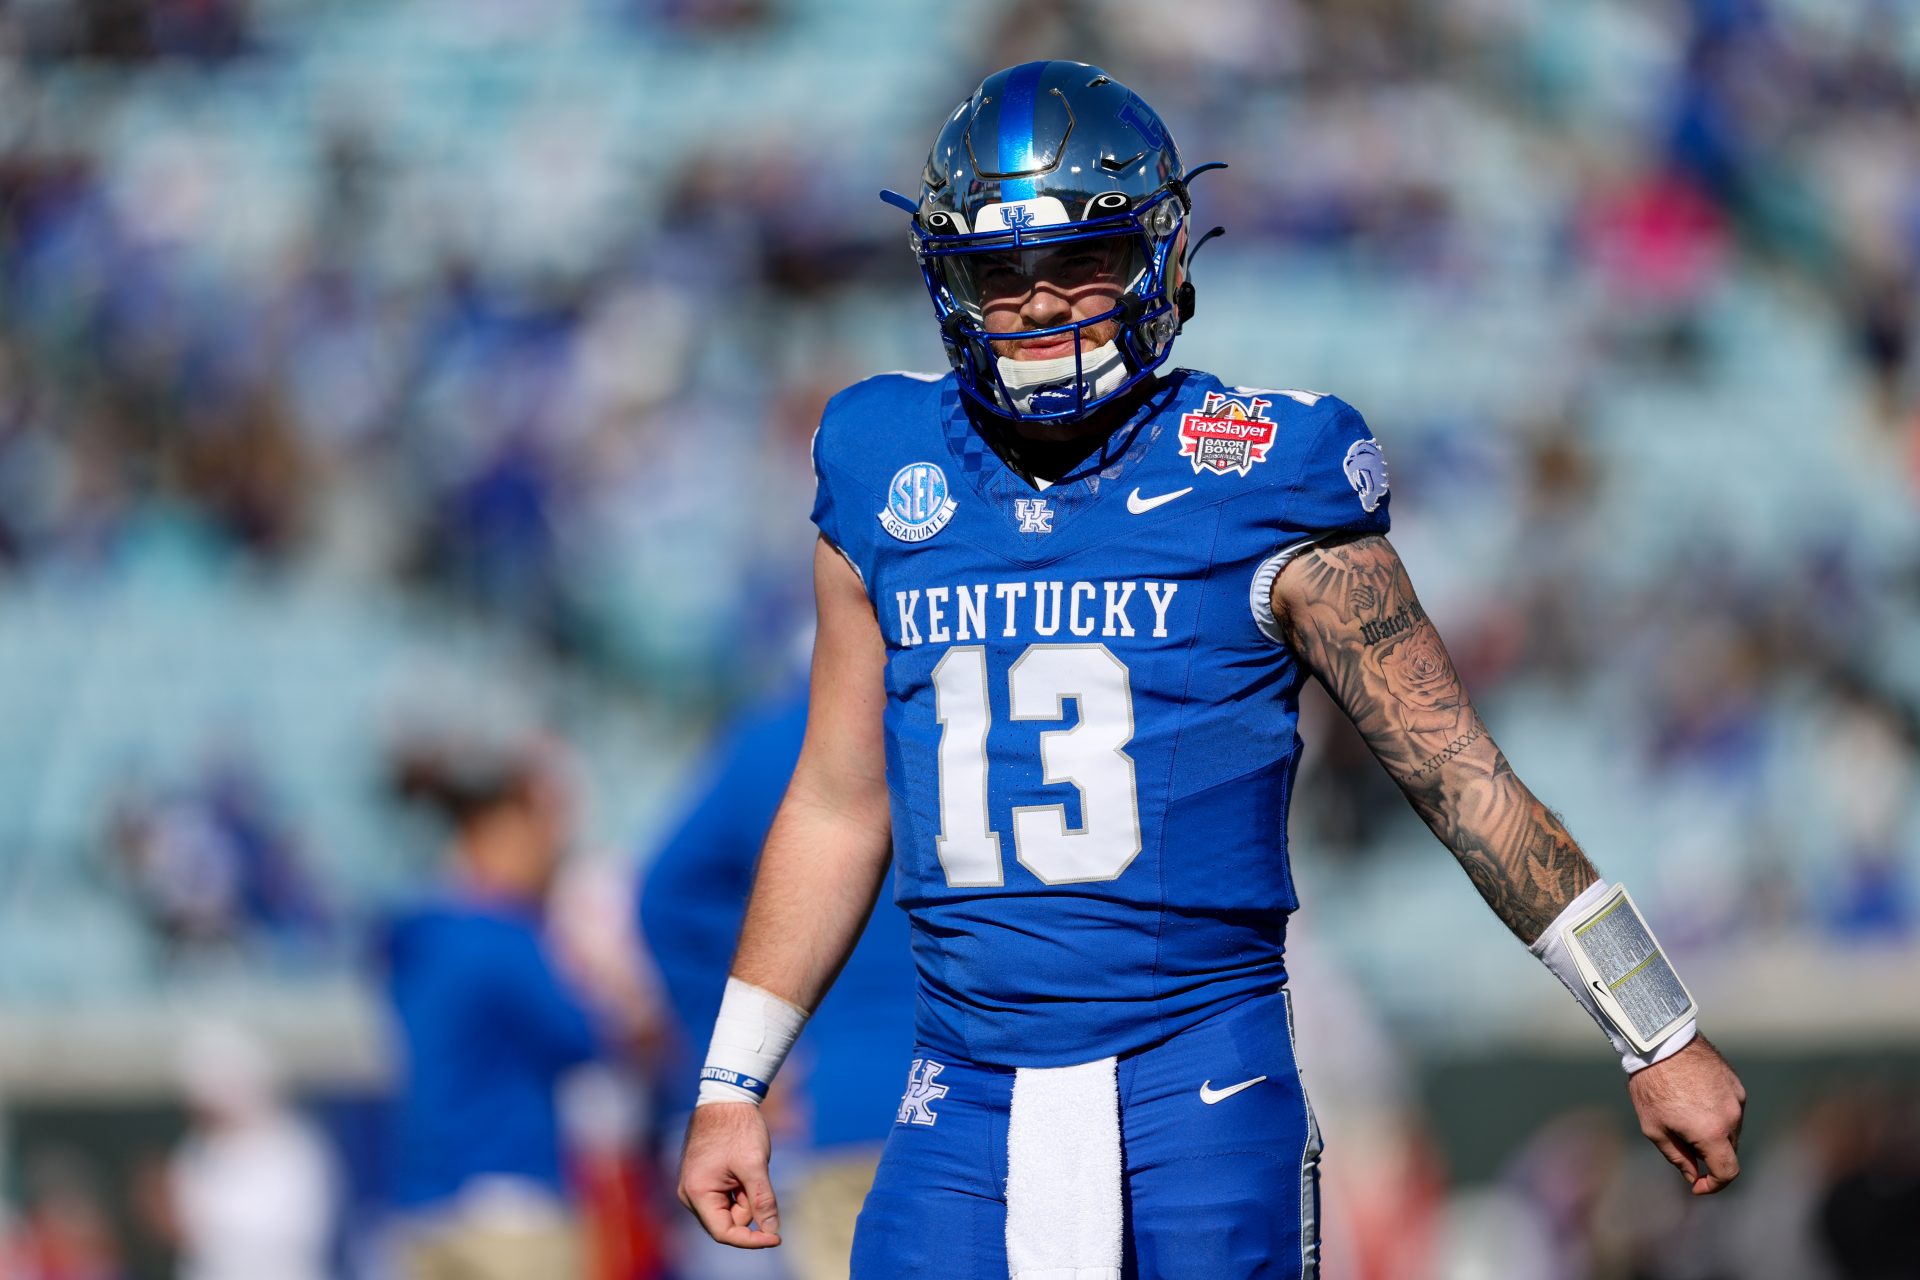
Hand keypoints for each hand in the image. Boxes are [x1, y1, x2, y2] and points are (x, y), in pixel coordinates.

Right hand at [678, 1102, 782, 1247]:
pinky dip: (740, 1189)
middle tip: (757, 1178)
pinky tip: (743, 1166)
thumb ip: (763, 1201)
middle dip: (749, 1207)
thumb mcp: (755, 1165)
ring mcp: (695, 1187)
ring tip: (748, 1167)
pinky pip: (726, 1197)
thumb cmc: (738, 1128)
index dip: (752, 1240)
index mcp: (697, 1193)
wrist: (726, 1098)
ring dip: (746, 1196)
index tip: (777, 1238)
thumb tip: (772, 1231)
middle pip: (727, 1222)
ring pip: (729, 1210)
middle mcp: (690, 1194)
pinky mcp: (703, 1180)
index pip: (724, 1233)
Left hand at [1626, 1036, 1746, 1194]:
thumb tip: (1693, 1176)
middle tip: (1682, 1145)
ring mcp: (1737, 1098)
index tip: (1698, 1184)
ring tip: (1684, 1114)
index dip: (1714, 1185)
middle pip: (1729, 1150)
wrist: (1659, 1041)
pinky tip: (1694, 1099)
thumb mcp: (1654, 1128)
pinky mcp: (1736, 1082)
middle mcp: (1732, 1117)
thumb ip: (1678, 1157)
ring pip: (1731, 1129)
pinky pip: (1732, 1108)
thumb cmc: (1651, 1085)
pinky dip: (1718, 1112)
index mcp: (1712, 1133)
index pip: (1728, 1172)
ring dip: (1714, 1132)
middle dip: (1708, 1155)